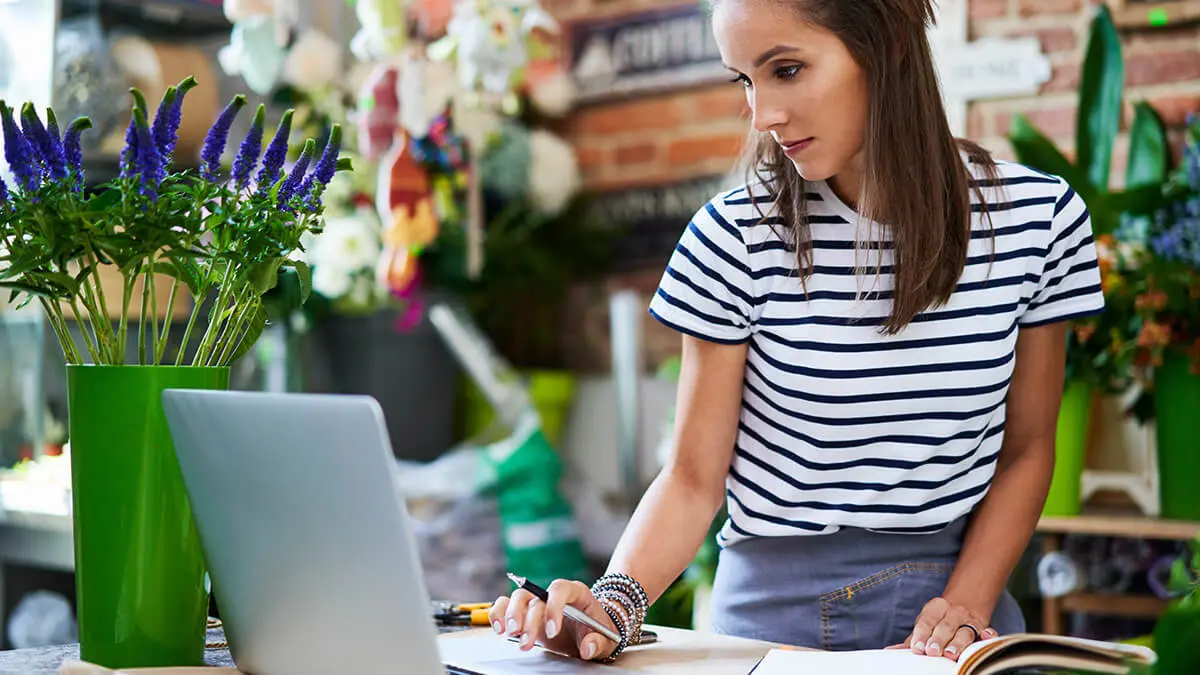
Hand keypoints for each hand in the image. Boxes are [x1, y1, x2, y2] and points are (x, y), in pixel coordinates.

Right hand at [488, 579, 619, 660]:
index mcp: (576, 593)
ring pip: (518, 598)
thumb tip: (587, 648)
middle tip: (525, 639)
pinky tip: (499, 628)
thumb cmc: (599, 630)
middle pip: (535, 595)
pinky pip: (506, 606)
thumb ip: (597, 642)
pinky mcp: (525, 614)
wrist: (591, 632)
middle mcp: (553, 595)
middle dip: (527, 617)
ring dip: (510, 615)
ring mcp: (538, 604)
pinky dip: (499, 614)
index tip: (553, 631)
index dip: (554, 606)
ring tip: (508, 633)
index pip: (560, 589)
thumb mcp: (606, 638)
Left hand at [888, 597, 998, 660]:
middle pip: (945, 626)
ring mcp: (969, 620)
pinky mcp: (984, 628)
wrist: (966, 602)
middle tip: (933, 652)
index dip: (921, 635)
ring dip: (958, 642)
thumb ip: (912, 638)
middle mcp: (953, 612)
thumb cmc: (940, 619)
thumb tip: (892, 652)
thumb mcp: (926, 623)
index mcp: (935, 609)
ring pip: (965, 631)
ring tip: (951, 654)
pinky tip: (988, 638)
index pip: (926, 621)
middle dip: (938, 640)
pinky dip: (989, 635)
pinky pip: (988, 631)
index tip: (917, 649)